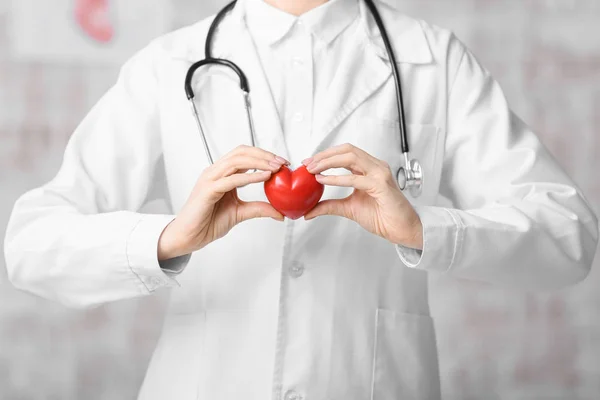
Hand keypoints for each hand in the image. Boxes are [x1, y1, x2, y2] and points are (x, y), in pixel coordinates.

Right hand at [158, 145, 287, 259]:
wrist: (188, 237)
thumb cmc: (208, 223)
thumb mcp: (240, 213)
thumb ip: (258, 208)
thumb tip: (280, 213)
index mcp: (222, 174)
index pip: (244, 155)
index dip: (264, 155)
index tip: (282, 163)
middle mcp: (215, 172)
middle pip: (242, 152)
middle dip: (264, 155)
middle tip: (282, 162)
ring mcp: (210, 179)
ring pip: (237, 161)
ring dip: (260, 162)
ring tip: (276, 168)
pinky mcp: (208, 190)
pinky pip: (232, 179)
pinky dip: (250, 176)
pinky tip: (264, 177)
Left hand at [303, 144, 422, 249]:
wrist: (401, 230)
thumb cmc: (382, 217)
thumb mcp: (348, 208)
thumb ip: (329, 206)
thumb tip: (309, 211)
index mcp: (368, 169)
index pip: (344, 153)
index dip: (325, 155)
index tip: (308, 162)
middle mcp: (375, 167)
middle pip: (346, 150)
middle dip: (324, 155)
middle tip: (307, 164)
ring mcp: (379, 173)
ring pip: (351, 157)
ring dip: (328, 162)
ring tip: (313, 170)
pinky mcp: (381, 185)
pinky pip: (355, 179)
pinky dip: (337, 179)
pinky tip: (323, 180)